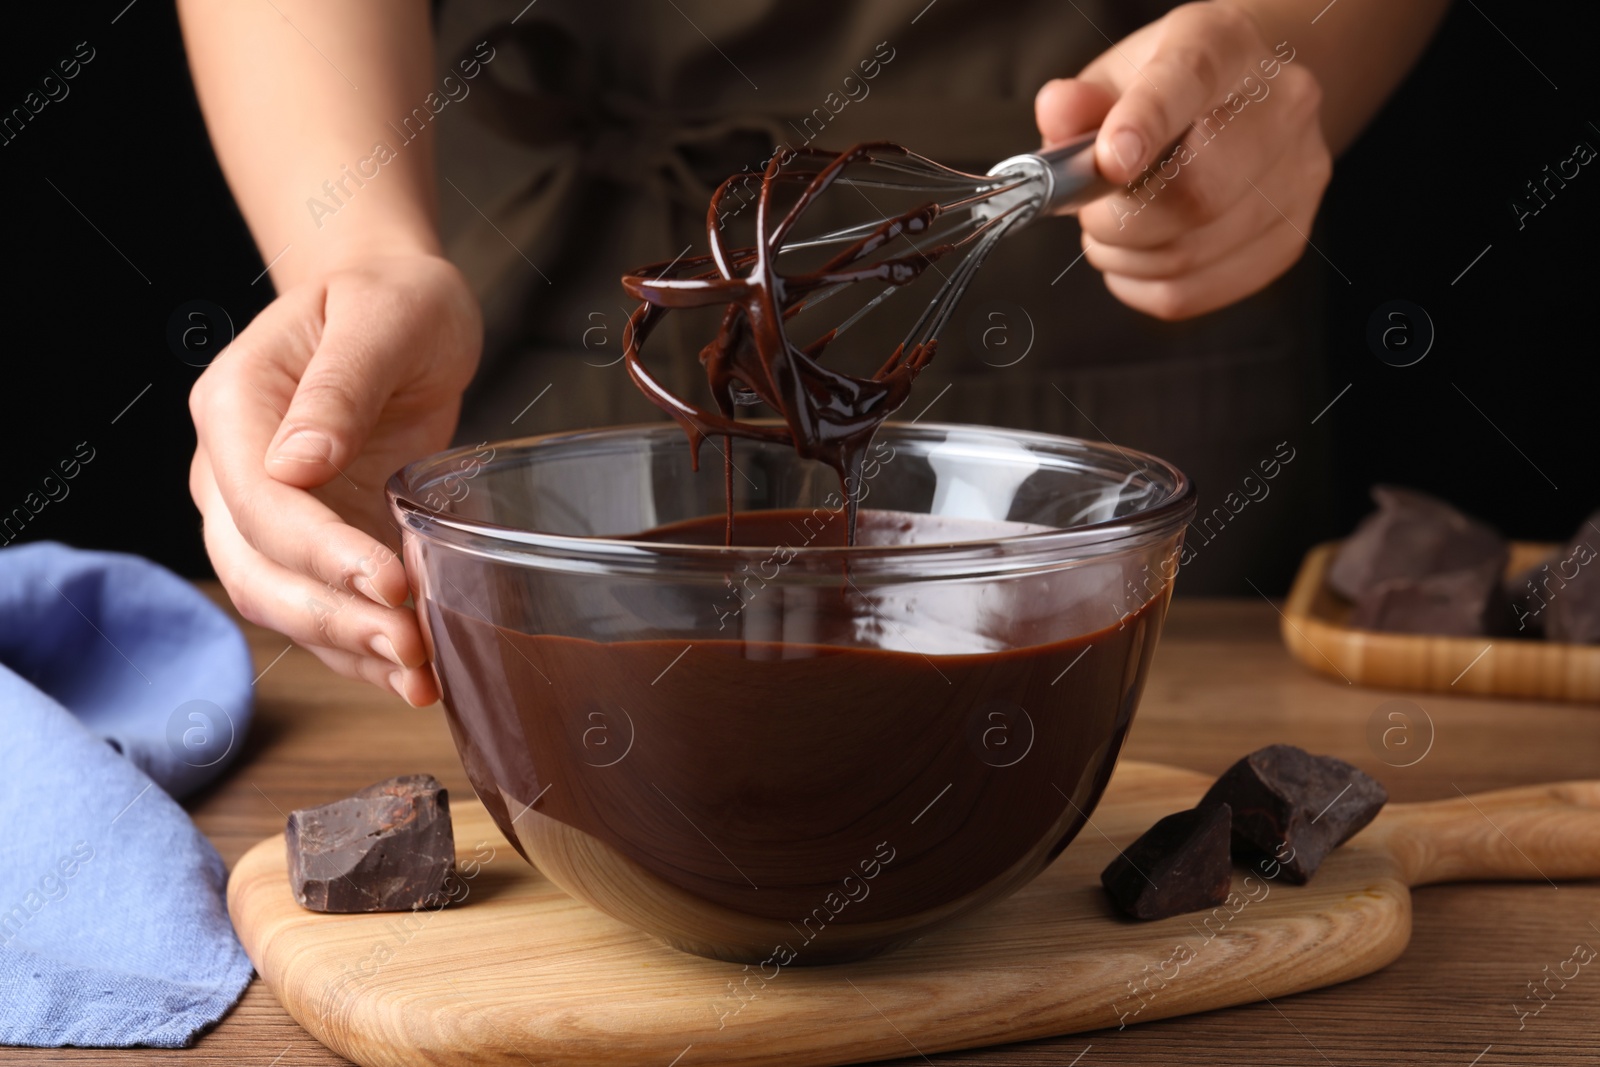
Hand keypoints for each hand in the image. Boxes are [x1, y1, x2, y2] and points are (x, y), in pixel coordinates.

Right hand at [189, 252, 481, 704]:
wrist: (396, 308)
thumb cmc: (391, 299)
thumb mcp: (381, 318)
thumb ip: (339, 388)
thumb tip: (296, 465)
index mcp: (234, 408)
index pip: (261, 504)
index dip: (321, 554)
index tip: (390, 583)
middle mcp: (232, 471)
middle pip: (259, 570)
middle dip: (334, 618)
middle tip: (411, 647)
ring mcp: (264, 514)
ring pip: (283, 604)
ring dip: (348, 649)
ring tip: (420, 678)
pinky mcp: (311, 542)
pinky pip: (322, 607)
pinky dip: (361, 648)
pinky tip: (412, 675)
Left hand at [1035, 2, 1330, 319]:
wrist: (1248, 104)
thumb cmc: (1170, 94)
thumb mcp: (1118, 77)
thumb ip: (1080, 101)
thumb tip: (1057, 111)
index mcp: (1227, 48)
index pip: (1190, 81)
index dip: (1145, 124)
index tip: (1108, 162)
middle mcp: (1281, 106)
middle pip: (1198, 192)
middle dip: (1119, 219)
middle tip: (1091, 211)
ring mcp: (1297, 177)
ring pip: (1188, 254)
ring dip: (1123, 256)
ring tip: (1111, 229)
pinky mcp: (1287, 240)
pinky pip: (1190, 293)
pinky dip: (1141, 287)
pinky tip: (1135, 258)